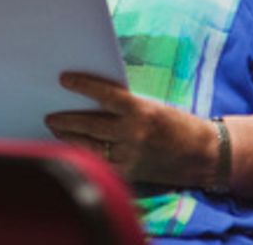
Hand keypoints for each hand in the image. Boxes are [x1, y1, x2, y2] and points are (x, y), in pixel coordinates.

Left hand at [44, 72, 215, 187]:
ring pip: (89, 146)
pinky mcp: (131, 173)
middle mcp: (134, 133)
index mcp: (142, 110)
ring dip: (69, 138)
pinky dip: (84, 156)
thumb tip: (94, 100)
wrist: (203, 154)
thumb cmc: (178, 125)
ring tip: (56, 131)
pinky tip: (72, 150)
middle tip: (49, 115)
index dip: (82, 86)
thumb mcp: (153, 107)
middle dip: (66, 120)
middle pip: (89, 124)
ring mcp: (131, 155)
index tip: (64, 79)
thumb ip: (126, 106)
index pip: (105, 95)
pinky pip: (100, 164)